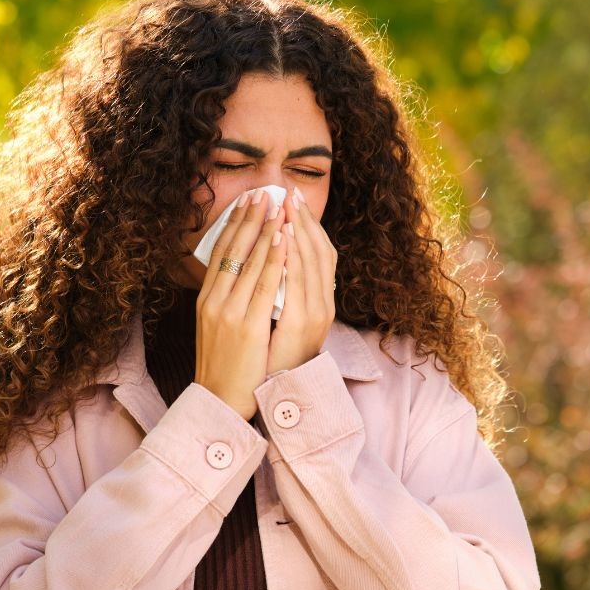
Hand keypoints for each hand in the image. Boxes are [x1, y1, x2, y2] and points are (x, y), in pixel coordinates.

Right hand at [195, 188, 286, 419]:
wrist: (219, 401)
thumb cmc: (224, 365)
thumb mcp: (218, 327)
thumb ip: (227, 301)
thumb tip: (241, 276)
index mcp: (207, 299)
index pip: (221, 252)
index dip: (234, 224)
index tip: (248, 201)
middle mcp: (214, 301)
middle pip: (233, 249)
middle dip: (251, 218)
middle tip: (265, 191)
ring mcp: (229, 312)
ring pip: (249, 260)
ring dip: (266, 229)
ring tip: (278, 204)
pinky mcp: (246, 326)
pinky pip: (263, 283)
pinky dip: (274, 257)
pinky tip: (283, 238)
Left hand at [267, 186, 336, 375]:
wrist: (267, 397)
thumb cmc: (269, 362)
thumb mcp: (280, 324)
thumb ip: (282, 295)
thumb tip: (273, 264)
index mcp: (319, 304)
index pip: (320, 254)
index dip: (309, 226)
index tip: (294, 201)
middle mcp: (322, 307)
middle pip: (318, 253)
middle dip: (303, 221)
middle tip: (290, 192)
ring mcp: (314, 315)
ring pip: (310, 263)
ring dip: (298, 232)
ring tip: (286, 206)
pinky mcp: (300, 324)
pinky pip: (296, 282)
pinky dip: (290, 257)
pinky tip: (282, 238)